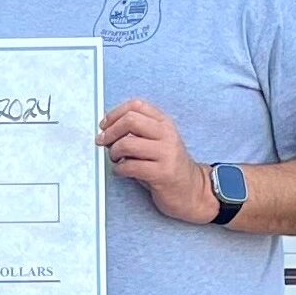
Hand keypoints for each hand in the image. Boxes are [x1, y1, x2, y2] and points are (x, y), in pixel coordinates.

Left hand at [95, 99, 215, 224]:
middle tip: (103, 142)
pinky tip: (122, 171)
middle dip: (110, 132)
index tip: (104, 126)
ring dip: (114, 153)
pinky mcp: (162, 173)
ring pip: (127, 144)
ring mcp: (166, 153)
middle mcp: (167, 135)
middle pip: (130, 120)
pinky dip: (119, 169)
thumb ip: (136, 131)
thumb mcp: (156, 141)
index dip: (114, 114)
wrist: (191, 189)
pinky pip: (130, 166)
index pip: (136, 105)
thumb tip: (105, 130)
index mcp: (164, 123)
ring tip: (117, 160)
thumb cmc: (166, 165)